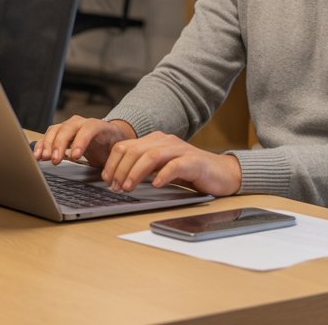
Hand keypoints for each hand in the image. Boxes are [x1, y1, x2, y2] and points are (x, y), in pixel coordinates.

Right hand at [34, 115, 135, 166]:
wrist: (108, 138)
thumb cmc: (111, 145)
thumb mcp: (115, 151)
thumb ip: (112, 159)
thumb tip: (110, 174)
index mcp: (98, 126)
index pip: (88, 129)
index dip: (80, 141)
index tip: (74, 157)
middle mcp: (81, 123)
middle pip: (68, 128)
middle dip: (60, 144)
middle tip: (55, 160)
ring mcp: (69, 126)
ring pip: (56, 130)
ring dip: (48, 144)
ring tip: (44, 158)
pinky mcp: (60, 133)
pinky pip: (48, 135)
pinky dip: (41, 144)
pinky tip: (37, 155)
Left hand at [99, 132, 241, 196]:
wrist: (222, 173)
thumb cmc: (189, 173)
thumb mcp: (161, 168)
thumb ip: (143, 168)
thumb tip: (117, 179)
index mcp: (155, 141)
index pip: (125, 146)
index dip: (112, 163)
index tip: (106, 179)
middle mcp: (166, 141)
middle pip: (135, 150)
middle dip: (120, 169)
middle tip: (115, 187)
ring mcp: (180, 150)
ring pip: (151, 156)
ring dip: (136, 172)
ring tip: (128, 187)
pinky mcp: (194, 162)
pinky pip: (175, 165)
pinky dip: (163, 175)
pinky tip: (156, 185)